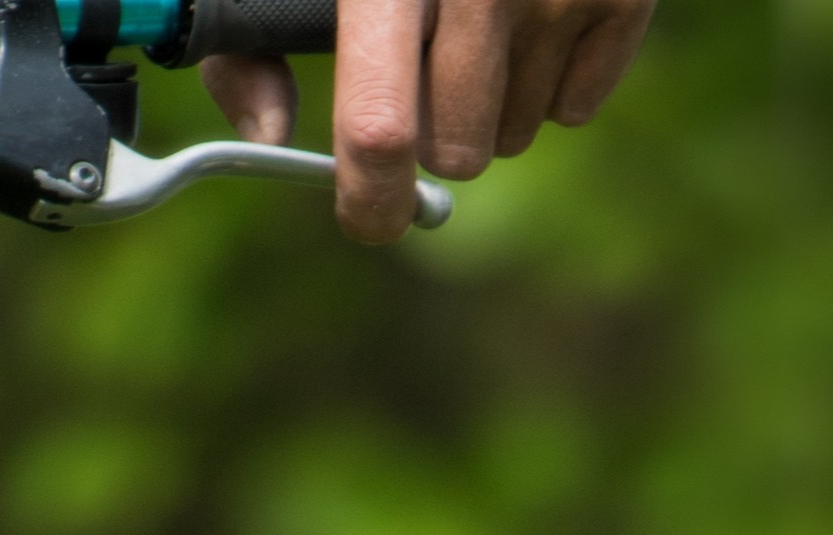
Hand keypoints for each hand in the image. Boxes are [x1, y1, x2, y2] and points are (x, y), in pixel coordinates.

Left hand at [207, 0, 653, 246]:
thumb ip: (256, 36)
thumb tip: (270, 131)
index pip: (381, 124)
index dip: (371, 197)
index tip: (370, 216)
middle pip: (458, 147)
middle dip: (433, 132)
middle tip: (423, 73)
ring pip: (516, 136)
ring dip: (488, 104)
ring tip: (475, 25)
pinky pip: (577, 109)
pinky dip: (547, 81)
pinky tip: (528, 15)